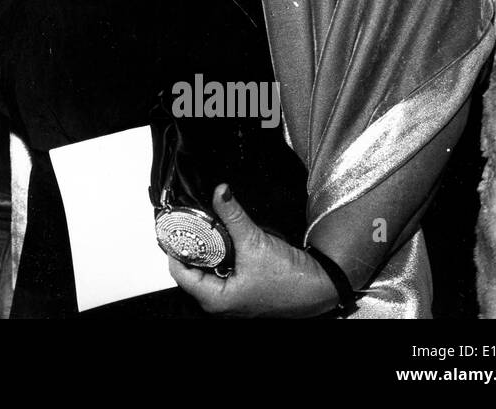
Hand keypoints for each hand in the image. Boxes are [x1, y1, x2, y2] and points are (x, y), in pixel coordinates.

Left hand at [167, 184, 339, 317]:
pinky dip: (221, 256)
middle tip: (189, 223)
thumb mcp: (256, 243)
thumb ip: (233, 216)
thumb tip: (219, 192)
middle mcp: (221, 303)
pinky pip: (222, 271)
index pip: (179, 273)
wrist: (322, 286)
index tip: (174, 228)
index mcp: (217, 300)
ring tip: (206, 228)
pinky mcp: (243, 290)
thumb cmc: (292, 279)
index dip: (174, 248)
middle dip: (192, 247)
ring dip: (207, 250)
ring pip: (208, 271)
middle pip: (192, 271)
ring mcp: (233, 298)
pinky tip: (224, 240)